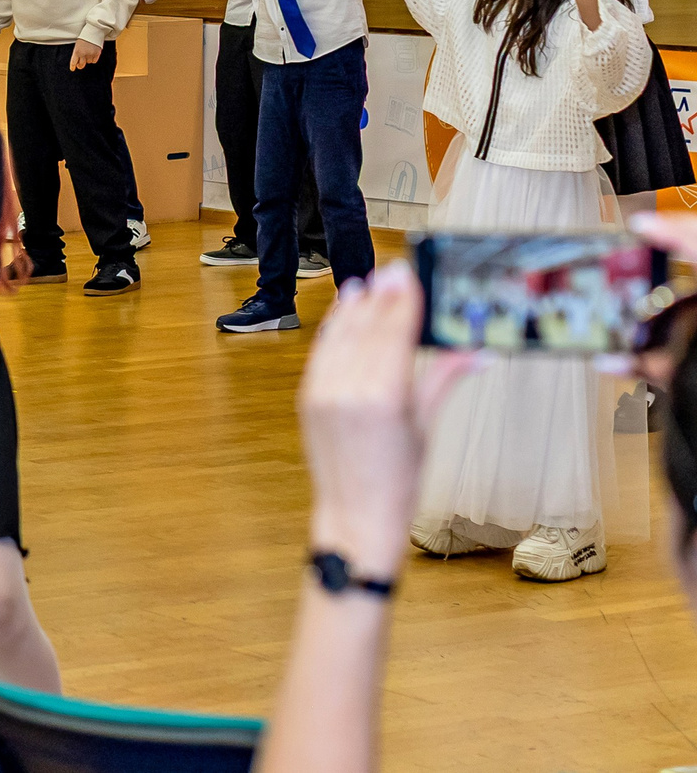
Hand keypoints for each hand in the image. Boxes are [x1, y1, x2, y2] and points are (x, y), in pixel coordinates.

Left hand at [69, 38, 101, 70]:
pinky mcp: (97, 54)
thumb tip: (78, 62)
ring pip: (88, 62)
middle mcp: (83, 54)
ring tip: (87, 54)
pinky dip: (92, 59)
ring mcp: (91, 54)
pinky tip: (92, 55)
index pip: (73, 62)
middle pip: (81, 65)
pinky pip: (94, 61)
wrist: (93, 31)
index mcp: (77, 51)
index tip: (72, 69)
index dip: (73, 66)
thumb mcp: (77, 45)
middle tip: (79, 65)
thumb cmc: (84, 38)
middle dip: (80, 66)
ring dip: (87, 60)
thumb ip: (77, 53)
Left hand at [300, 262, 476, 577]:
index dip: (402, 302)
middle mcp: (348, 390)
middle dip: (380, 298)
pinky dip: (333, 331)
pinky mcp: (307, 399)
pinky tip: (343, 315)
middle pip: (366, 330)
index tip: (409, 274)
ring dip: (352, 308)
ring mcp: (323, 393)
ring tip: (365, 283)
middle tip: (394, 271)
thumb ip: (444, 380)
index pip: (394, 335)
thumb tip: (480, 351)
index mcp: (384, 398)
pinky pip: (321, 354)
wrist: (356, 517)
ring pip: (339, 338)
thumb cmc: (400, 482)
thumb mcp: (426, 428)